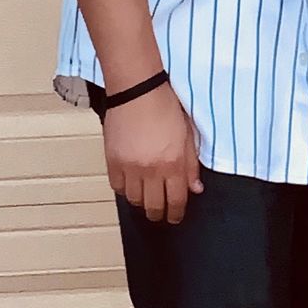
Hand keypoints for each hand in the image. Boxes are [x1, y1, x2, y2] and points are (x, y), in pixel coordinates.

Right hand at [104, 83, 203, 223]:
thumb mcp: (188, 135)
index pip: (175, 201)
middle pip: (153, 206)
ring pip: (134, 200)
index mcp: (173, 163)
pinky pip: (117, 187)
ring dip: (141, 202)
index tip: (175, 217)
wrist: (138, 90)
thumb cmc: (165, 106)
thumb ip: (191, 164)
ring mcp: (130, 166)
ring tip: (146, 196)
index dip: (176, 214)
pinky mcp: (112, 160)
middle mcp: (151, 169)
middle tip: (161, 213)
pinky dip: (125, 189)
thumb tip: (194, 188)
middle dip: (159, 213)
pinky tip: (131, 183)